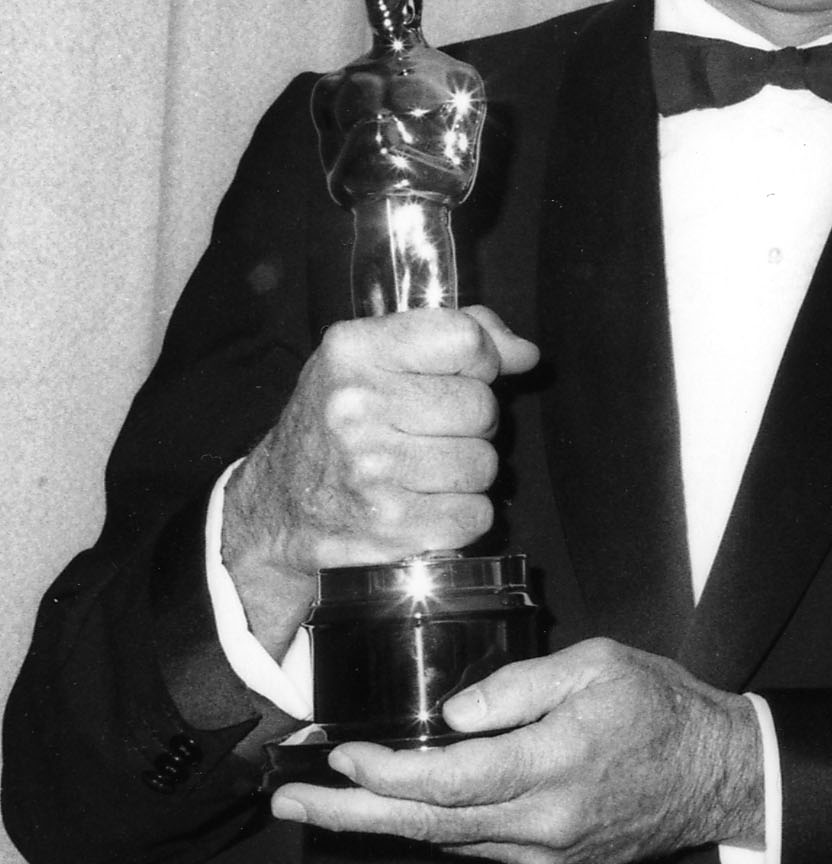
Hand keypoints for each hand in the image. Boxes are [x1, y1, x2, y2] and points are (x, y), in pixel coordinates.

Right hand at [222, 305, 539, 652]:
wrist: (276, 510)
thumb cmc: (335, 425)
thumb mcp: (372, 360)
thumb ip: (452, 337)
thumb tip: (524, 353)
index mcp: (354, 352)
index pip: (465, 339)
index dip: (480, 362)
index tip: (461, 377)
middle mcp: (357, 407)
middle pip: (482, 406)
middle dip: (470, 423)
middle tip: (427, 434)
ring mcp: (373, 470)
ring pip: (485, 464)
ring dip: (466, 473)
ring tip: (421, 471)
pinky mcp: (392, 526)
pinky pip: (476, 516)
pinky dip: (460, 516)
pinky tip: (422, 506)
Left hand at [268, 639, 764, 863]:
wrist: (721, 775)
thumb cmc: (664, 707)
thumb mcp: (597, 666)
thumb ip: (520, 687)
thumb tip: (453, 715)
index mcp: (551, 767)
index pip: (445, 781)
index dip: (382, 773)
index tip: (339, 753)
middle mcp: (541, 823)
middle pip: (424, 827)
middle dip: (348, 814)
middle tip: (288, 803)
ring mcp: (545, 854)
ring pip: (446, 843)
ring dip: (383, 823)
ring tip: (327, 802)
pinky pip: (479, 846)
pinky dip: (436, 827)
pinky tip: (407, 808)